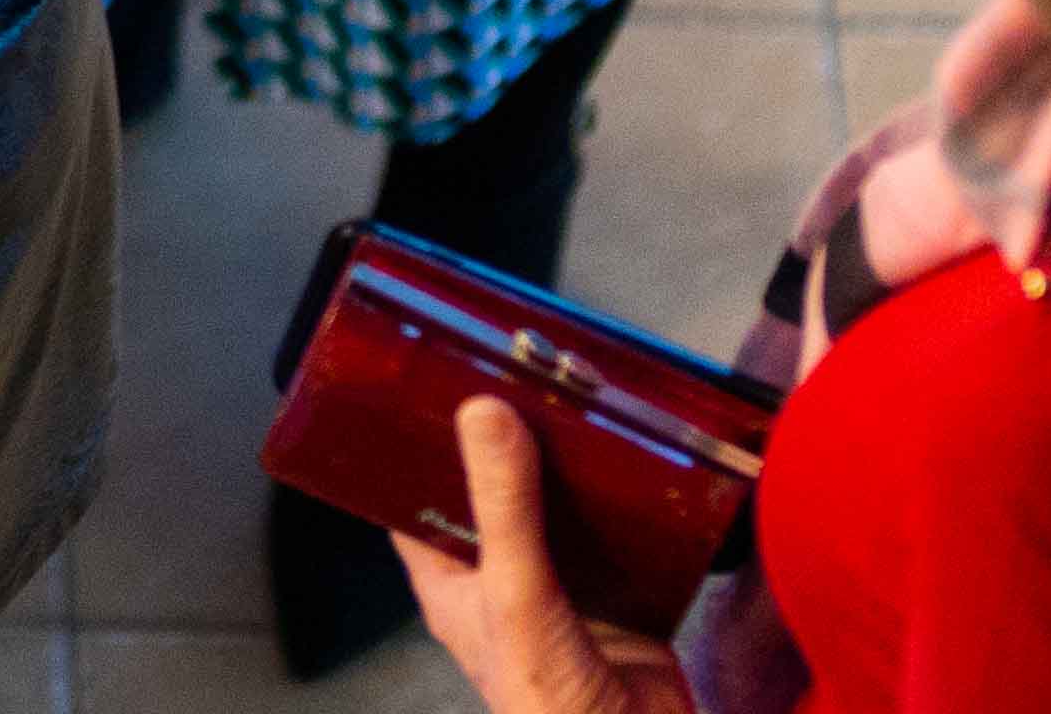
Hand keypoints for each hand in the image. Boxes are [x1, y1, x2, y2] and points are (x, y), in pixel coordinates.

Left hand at [392, 404, 692, 713]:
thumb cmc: (549, 704)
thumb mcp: (516, 594)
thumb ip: (502, 507)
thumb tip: (482, 413)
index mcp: (453, 583)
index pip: (414, 497)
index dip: (414, 442)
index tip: (428, 378)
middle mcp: (502, 580)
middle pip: (493, 493)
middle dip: (507, 440)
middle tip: (519, 370)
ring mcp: (563, 588)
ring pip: (558, 508)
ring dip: (569, 465)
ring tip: (577, 395)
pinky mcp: (621, 597)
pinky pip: (619, 534)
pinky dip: (627, 501)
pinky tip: (636, 457)